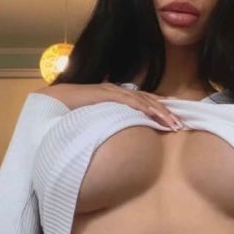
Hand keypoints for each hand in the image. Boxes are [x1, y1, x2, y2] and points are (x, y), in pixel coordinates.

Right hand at [37, 83, 184, 130]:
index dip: (161, 111)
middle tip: (180, 125)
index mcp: (118, 97)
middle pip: (148, 100)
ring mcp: (112, 91)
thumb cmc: (73, 114)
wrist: (53, 101)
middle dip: (166, 113)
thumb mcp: (98, 121)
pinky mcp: (105, 93)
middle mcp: (118, 91)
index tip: (174, 122)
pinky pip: (128, 100)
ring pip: (142, 100)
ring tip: (172, 123)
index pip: (145, 103)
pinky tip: (154, 114)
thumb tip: (119, 142)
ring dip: (159, 111)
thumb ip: (110, 126)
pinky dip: (143, 106)